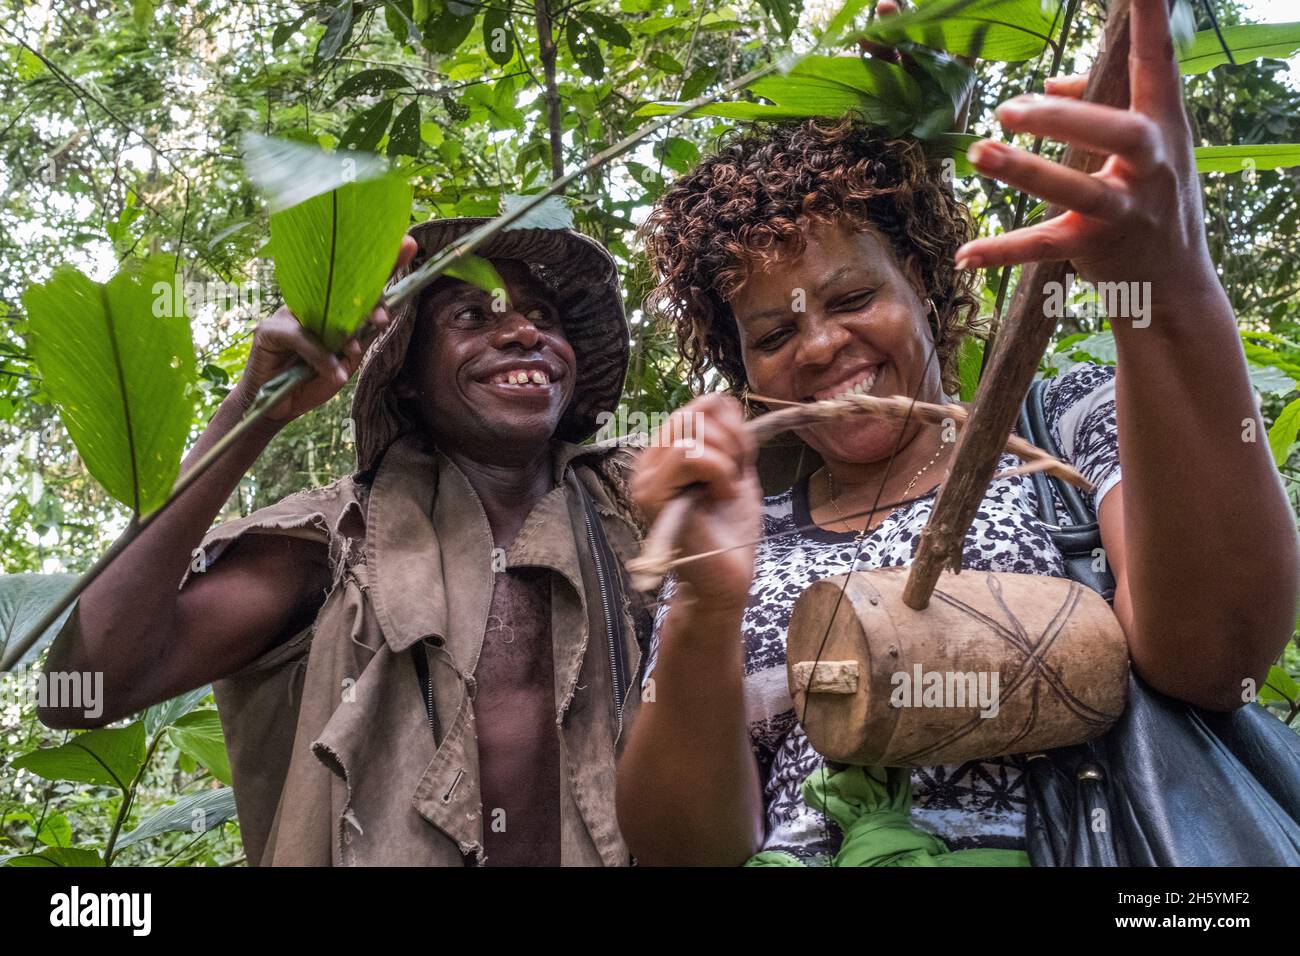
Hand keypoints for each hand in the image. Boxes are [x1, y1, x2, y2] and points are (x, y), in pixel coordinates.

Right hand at [232, 235, 417, 422]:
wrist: (276, 406)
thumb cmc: (310, 381)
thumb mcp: (343, 367)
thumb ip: (356, 349)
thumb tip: (368, 331)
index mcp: (333, 312)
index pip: (361, 287)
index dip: (384, 266)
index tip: (408, 244)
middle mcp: (312, 306)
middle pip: (343, 291)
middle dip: (368, 298)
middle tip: (382, 315)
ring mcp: (289, 315)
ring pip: (321, 313)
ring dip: (343, 330)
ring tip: (356, 347)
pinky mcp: (269, 329)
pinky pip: (300, 337)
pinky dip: (319, 355)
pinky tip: (333, 370)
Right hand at [630, 393, 761, 608]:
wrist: (726, 580)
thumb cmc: (730, 531)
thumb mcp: (735, 472)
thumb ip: (728, 438)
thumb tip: (724, 403)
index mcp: (665, 454)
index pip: (699, 405)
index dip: (731, 424)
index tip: (741, 459)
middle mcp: (649, 462)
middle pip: (694, 411)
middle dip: (731, 438)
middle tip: (736, 474)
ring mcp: (646, 478)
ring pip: (692, 429)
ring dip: (726, 459)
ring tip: (726, 489)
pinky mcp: (652, 496)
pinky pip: (691, 456)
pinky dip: (720, 473)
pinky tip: (720, 498)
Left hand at [957, 0, 1213, 298]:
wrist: (1174, 282)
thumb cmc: (1152, 196)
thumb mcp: (1143, 147)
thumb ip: (1096, 105)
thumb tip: (1049, 82)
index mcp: (1164, 126)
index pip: (1158, 65)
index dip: (1151, 23)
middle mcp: (1153, 165)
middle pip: (1119, 132)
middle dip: (1066, 118)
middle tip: (1010, 106)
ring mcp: (1127, 209)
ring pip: (1078, 190)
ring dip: (1027, 172)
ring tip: (979, 154)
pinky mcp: (1097, 248)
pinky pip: (1045, 247)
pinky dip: (1003, 250)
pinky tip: (965, 254)